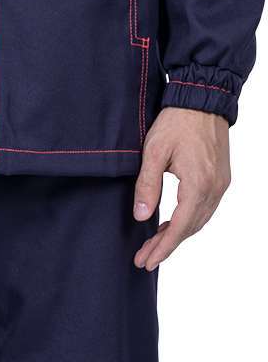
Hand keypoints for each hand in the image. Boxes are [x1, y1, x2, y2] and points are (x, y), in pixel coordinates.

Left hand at [133, 107, 230, 270]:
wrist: (203, 99)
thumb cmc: (176, 122)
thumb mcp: (153, 151)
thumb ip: (147, 185)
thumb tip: (141, 217)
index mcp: (198, 184)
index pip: (180, 227)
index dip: (163, 247)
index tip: (147, 261)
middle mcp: (214, 188)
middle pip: (191, 228)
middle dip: (167, 246)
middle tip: (145, 259)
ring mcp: (220, 184)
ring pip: (199, 220)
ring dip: (178, 234)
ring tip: (154, 245)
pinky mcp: (221, 178)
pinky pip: (205, 208)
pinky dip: (189, 220)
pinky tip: (173, 223)